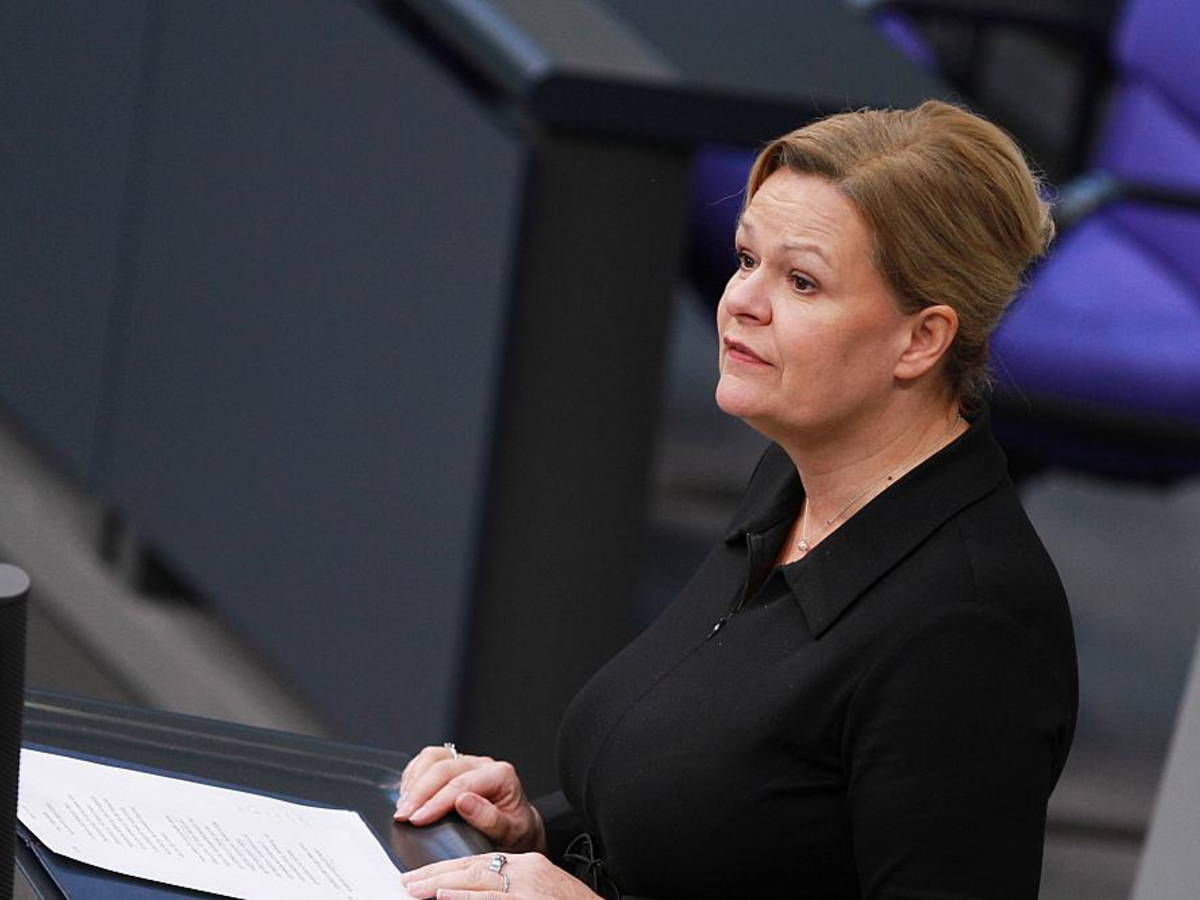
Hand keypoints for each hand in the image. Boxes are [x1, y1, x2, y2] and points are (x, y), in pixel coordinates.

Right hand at [394, 745, 544, 852]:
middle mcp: (483, 764)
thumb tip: (463, 801)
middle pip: (444, 767)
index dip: (436, 801)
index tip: (417, 819)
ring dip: (414, 780)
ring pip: (434, 757)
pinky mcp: (454, 766)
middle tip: (403, 816)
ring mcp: (467, 762)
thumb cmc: (515, 833)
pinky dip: (414, 775)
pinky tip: (407, 795)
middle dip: (419, 792)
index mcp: (501, 775)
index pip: (462, 783)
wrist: (518, 830)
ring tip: (403, 806)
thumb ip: (490, 819)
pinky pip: (428, 759)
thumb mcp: (511, 834)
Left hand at [401, 851, 600, 899]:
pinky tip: (443, 898)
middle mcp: (527, 870)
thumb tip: (467, 896)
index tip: (422, 877)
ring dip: (441, 884)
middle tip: (406, 881)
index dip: (448, 869)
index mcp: (528, 865)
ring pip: (477, 881)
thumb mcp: (539, 892)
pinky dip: (465, 899)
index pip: (480, 862)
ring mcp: (528, 887)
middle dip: (436, 874)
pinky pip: (491, 899)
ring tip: (414, 889)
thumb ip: (508, 891)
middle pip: (473, 867)